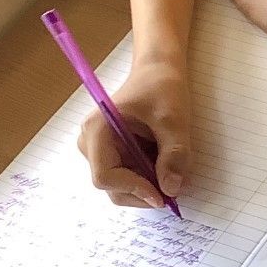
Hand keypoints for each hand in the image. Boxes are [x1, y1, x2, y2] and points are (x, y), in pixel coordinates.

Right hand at [77, 58, 190, 208]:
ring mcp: (102, 150)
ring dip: (148, 185)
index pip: (105, 175)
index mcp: (97, 130)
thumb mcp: (174, 120)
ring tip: (170, 168)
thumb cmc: (162, 88)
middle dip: (142, 191)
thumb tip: (171, 189)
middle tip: (172, 187)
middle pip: (111, 185)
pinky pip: (130, 177)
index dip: (133, 189)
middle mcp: (91, 143)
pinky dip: (149, 178)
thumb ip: (174, 154)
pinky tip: (163, 163)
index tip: (163, 194)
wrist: (159, 73)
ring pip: (121, 185)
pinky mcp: (115, 154)